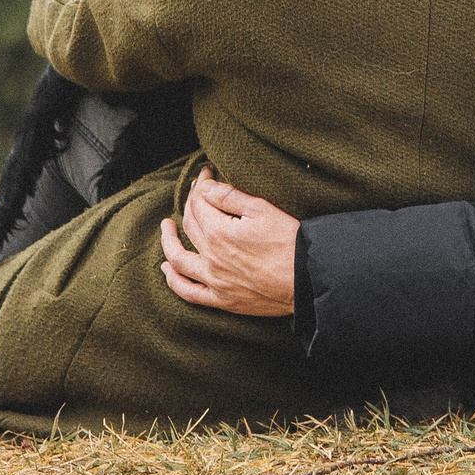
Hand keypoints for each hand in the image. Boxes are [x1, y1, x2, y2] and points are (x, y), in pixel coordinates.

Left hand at [159, 169, 298, 316]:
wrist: (307, 279)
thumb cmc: (289, 241)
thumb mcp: (262, 209)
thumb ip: (229, 196)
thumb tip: (206, 186)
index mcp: (219, 232)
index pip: (199, 203)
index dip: (200, 185)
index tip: (206, 174)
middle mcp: (211, 257)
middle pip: (189, 226)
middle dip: (189, 204)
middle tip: (194, 193)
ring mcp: (214, 281)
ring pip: (179, 260)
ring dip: (168, 242)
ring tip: (167, 229)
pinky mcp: (222, 299)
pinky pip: (188, 292)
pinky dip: (174, 280)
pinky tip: (168, 269)